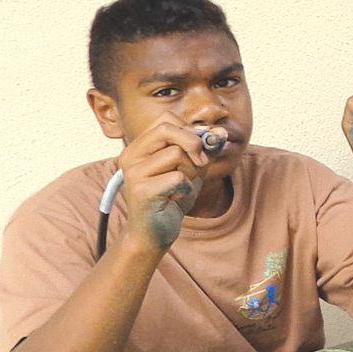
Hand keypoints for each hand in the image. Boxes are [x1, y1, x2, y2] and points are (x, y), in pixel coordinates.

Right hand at [115, 114, 214, 251]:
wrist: (154, 232)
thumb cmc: (172, 197)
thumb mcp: (193, 168)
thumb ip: (205, 149)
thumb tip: (221, 132)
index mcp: (139, 146)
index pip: (166, 119)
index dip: (190, 129)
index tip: (201, 147)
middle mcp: (131, 156)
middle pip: (168, 129)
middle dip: (194, 143)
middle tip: (202, 162)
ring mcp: (134, 173)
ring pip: (176, 154)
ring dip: (190, 171)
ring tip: (181, 186)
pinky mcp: (142, 191)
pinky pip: (177, 177)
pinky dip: (186, 188)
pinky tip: (175, 198)